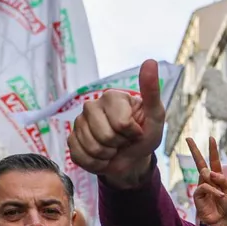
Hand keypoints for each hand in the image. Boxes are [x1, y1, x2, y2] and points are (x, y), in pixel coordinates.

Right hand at [70, 59, 165, 183]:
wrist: (132, 158)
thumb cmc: (145, 134)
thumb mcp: (155, 115)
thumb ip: (152, 90)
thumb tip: (150, 61)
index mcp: (111, 96)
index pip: (122, 124)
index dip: (132, 134)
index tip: (137, 131)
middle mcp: (91, 105)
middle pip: (106, 136)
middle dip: (119, 145)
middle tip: (124, 141)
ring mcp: (79, 122)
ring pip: (93, 149)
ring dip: (108, 156)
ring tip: (114, 148)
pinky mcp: (71, 140)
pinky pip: (80, 157)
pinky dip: (96, 164)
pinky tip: (102, 157)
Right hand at [187, 136, 226, 225]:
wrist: (221, 221)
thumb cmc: (226, 207)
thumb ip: (223, 180)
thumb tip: (210, 172)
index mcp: (217, 178)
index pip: (214, 161)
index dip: (213, 150)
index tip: (211, 138)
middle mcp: (208, 180)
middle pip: (200, 162)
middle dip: (194, 150)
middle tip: (188, 138)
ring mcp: (202, 187)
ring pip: (203, 172)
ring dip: (213, 177)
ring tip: (220, 190)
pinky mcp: (198, 195)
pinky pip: (204, 186)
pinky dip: (213, 190)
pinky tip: (219, 195)